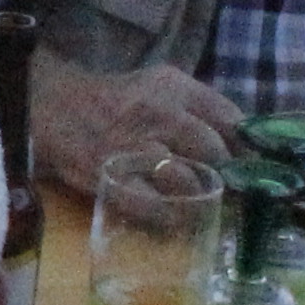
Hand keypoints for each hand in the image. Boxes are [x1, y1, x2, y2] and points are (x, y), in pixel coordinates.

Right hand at [36, 60, 240, 196]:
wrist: (54, 107)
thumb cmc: (117, 102)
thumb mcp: (160, 88)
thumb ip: (200, 110)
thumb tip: (244, 145)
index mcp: (174, 87)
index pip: (230, 118)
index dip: (246, 146)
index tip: (251, 163)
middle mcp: (158, 112)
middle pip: (214, 151)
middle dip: (224, 174)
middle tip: (226, 188)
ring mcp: (134, 145)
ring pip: (187, 180)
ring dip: (198, 197)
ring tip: (199, 204)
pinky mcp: (112, 176)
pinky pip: (152, 205)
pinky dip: (167, 216)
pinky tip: (170, 216)